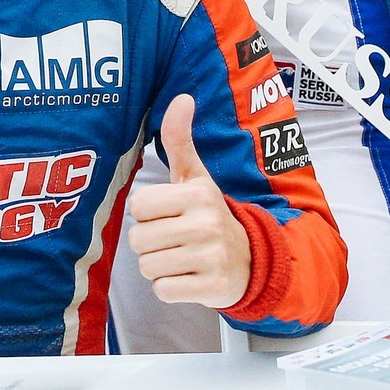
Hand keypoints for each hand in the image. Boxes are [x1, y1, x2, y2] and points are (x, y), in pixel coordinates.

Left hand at [126, 96, 251, 308]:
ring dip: (159, 266)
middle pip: (138, 240)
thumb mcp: (196, 177)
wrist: (251, 259)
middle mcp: (206, 224)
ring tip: (181, 257)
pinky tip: (189, 276)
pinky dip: (169, 287)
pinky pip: (163, 291)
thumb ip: (180, 140)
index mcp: (197, 194)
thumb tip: (182, 98)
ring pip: (148, 267)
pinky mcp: (212, 288)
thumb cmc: (209, 215)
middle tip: (174, 239)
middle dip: (150, 243)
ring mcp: (211, 257)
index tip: (167, 214)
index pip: (138, 207)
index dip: (146, 214)